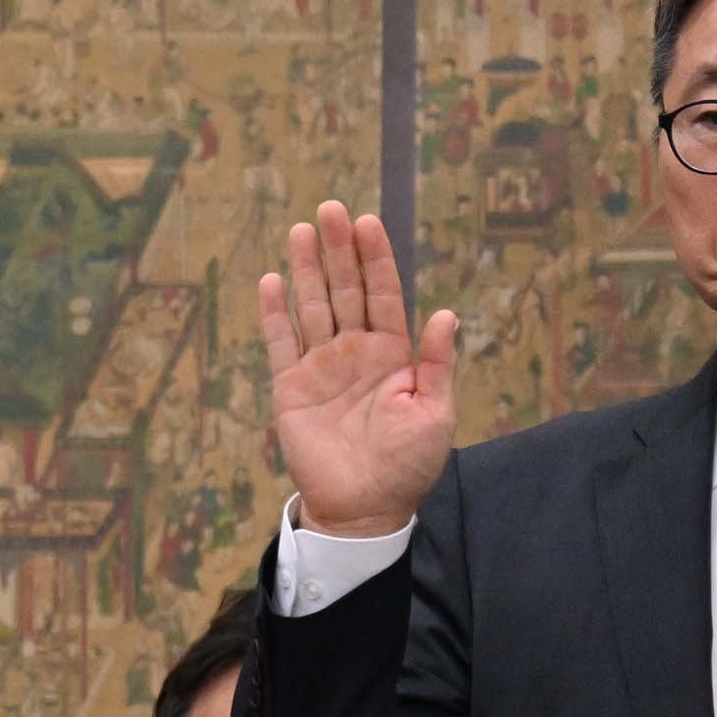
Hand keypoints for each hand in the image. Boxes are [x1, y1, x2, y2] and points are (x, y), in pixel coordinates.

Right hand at [257, 201, 457, 538]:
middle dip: (338, 249)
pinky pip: (280, 343)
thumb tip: (444, 314)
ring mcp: (321, 367)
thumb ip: (436, 364)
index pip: (383, 294)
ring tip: (300, 230)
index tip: (367, 222)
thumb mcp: (435, 413)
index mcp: (393, 354)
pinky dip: (274, 313)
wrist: (365, 507)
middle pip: (345, 290)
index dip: (375, 258)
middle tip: (330, 208)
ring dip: (307, 269)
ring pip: (312, 307)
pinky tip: (272, 281)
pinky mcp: (290, 388)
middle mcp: (355, 352)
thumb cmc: (408, 465)